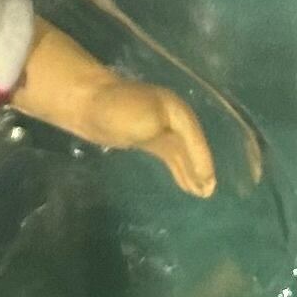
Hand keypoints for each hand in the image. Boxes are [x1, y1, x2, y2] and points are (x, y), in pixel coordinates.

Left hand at [86, 77, 215, 198]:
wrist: (85, 103)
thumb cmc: (116, 111)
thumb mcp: (146, 119)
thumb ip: (167, 137)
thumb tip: (180, 152)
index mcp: (175, 110)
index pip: (194, 138)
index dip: (202, 160)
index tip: (209, 182)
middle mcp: (171, 118)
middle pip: (191, 146)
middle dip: (201, 168)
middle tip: (210, 191)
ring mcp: (158, 127)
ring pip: (181, 153)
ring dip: (192, 171)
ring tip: (201, 193)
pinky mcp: (145, 136)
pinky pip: (169, 155)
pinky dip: (178, 168)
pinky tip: (183, 181)